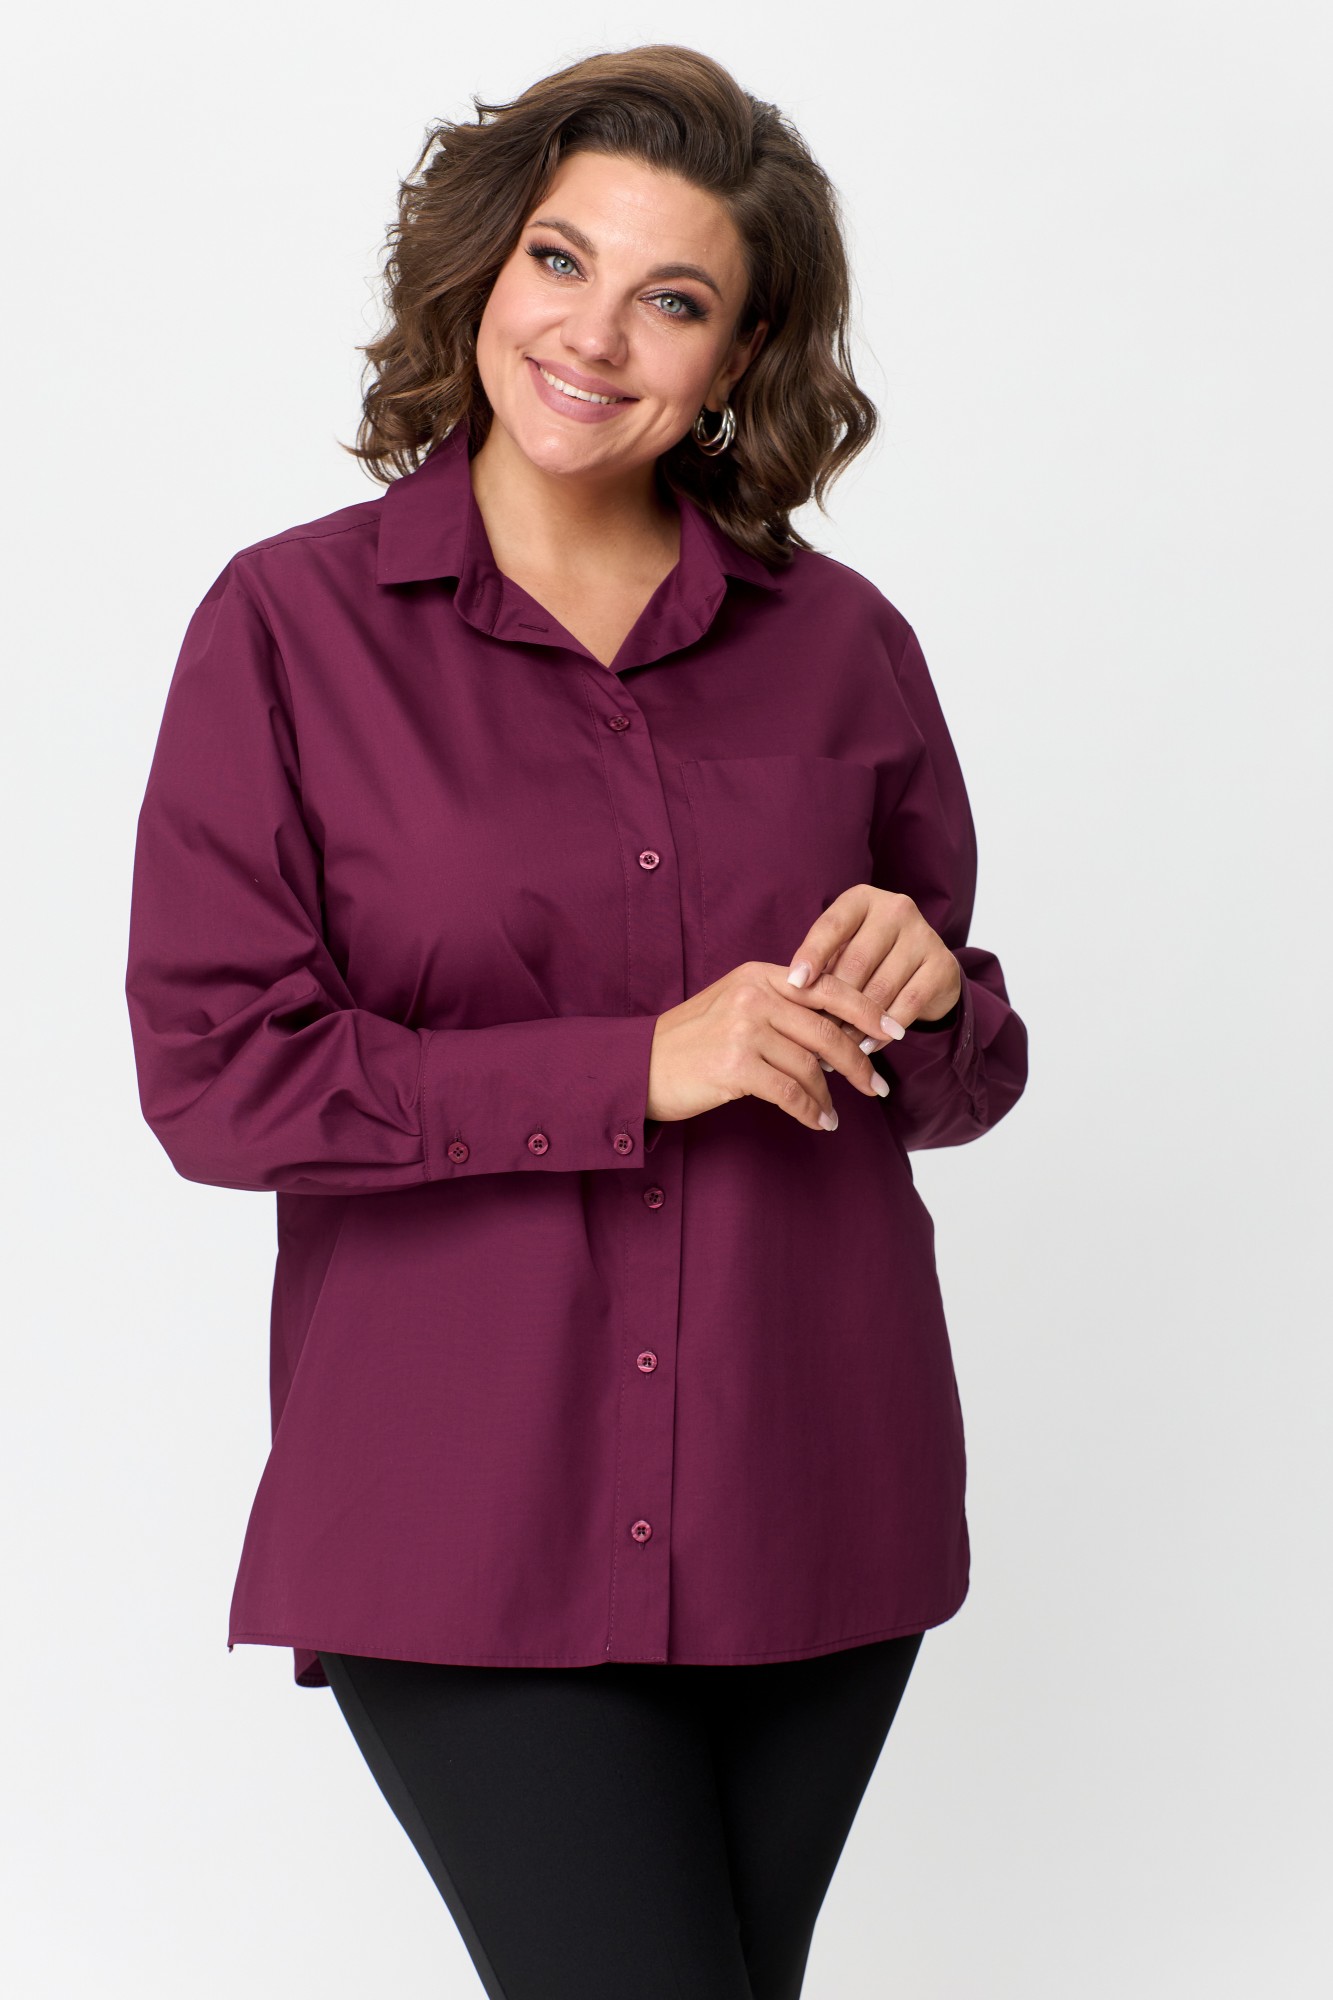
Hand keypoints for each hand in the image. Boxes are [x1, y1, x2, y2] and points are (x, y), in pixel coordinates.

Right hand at [645, 959, 894, 1134]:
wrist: (639, 1066)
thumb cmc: (691, 1042)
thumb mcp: (735, 1007)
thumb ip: (781, 1009)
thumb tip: (836, 1034)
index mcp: (760, 975)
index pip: (829, 987)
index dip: (867, 1011)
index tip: (894, 1032)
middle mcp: (755, 996)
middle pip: (827, 1030)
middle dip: (859, 1062)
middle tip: (878, 1086)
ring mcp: (744, 1029)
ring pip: (811, 1065)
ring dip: (830, 1095)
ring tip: (836, 1114)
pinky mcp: (735, 1065)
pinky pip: (790, 1092)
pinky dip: (810, 1111)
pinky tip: (818, 1122)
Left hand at [784, 885, 961, 1051]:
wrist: (925, 973)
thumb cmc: (868, 961)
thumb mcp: (841, 953)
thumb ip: (822, 966)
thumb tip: (795, 994)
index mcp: (862, 900)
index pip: (832, 925)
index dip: (811, 955)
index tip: (794, 984)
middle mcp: (896, 909)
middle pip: (856, 961)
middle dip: (833, 1002)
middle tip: (815, 1032)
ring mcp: (923, 935)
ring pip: (880, 987)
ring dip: (856, 1023)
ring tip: (837, 1046)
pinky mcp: (943, 965)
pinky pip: (907, 1004)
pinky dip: (885, 1030)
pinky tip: (869, 1046)